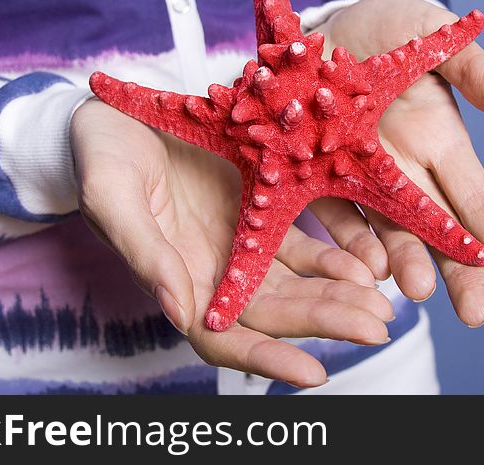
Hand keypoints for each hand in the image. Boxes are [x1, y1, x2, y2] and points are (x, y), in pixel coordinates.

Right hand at [70, 99, 392, 387]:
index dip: (266, 358)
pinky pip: (304, 242)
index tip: (315, 372)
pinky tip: (366, 261)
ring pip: (297, 284)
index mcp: (174, 278)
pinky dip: (336, 255)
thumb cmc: (101, 154)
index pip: (223, 336)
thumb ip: (144, 253)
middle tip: (376, 327)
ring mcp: (241, 243)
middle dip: (325, 323)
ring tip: (382, 304)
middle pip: (274, 314)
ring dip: (340, 297)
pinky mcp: (260, 209)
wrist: (119, 111)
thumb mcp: (111, 195)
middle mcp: (214, 272)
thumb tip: (179, 312)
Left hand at [311, 0, 483, 326]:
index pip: (482, 208)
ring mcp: (360, 182)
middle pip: (440, 237)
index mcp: (442, 145)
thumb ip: (475, 70)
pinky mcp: (314, 178)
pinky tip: (359, 266)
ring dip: (404, 264)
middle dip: (462, 276)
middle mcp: (406, 175)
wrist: (314, 27)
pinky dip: (347, 242)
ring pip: (388, 235)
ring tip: (416, 290)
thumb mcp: (431, 36)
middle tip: (477, 315)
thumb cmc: (385, 29)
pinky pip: (332, 216)